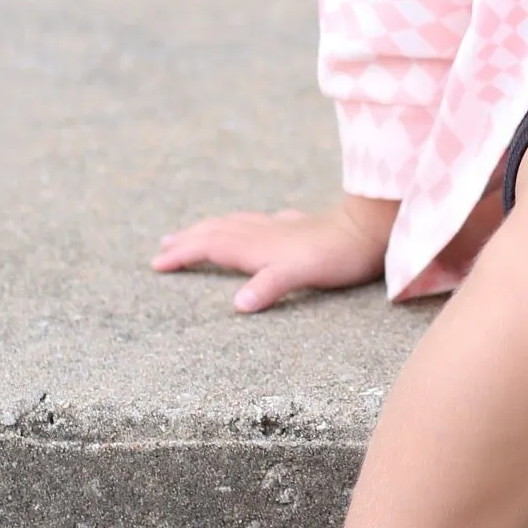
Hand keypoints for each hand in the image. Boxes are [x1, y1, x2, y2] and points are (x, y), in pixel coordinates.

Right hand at [152, 194, 396, 313]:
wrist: (370, 228)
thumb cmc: (337, 255)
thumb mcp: (301, 275)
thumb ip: (269, 286)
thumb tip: (238, 304)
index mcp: (257, 246)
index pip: (210, 247)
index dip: (183, 254)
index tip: (157, 263)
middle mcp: (263, 233)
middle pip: (216, 232)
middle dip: (187, 239)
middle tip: (163, 246)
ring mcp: (280, 227)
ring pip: (235, 224)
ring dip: (210, 229)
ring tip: (194, 232)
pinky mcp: (298, 226)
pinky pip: (259, 223)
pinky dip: (243, 224)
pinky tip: (255, 224)